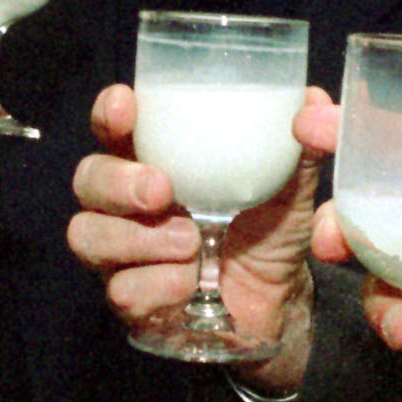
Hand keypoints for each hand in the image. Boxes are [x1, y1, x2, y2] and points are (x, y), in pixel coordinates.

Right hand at [68, 84, 327, 393]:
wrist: (281, 301)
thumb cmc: (272, 228)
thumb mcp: (292, 185)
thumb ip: (300, 145)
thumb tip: (314, 100)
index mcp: (159, 159)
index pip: (114, 126)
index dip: (108, 113)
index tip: (124, 107)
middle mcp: (129, 202)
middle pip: (88, 178)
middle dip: (118, 182)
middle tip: (162, 191)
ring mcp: (123, 252)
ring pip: (88, 234)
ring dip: (139, 239)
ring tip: (191, 243)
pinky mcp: (131, 300)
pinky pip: (121, 289)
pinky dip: (158, 285)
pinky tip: (190, 284)